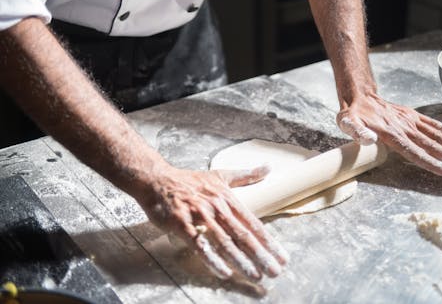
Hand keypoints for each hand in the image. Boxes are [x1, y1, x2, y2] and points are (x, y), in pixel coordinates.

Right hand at [137, 165, 288, 280]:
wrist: (157, 179)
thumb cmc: (188, 180)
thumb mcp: (220, 175)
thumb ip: (245, 176)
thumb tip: (268, 168)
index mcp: (227, 198)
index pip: (253, 223)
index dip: (268, 242)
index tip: (282, 257)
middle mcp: (217, 207)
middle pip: (242, 234)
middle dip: (261, 255)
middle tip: (275, 271)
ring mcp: (199, 214)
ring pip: (224, 241)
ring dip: (241, 260)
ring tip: (255, 275)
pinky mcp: (181, 223)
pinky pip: (199, 243)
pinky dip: (211, 258)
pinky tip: (223, 272)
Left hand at [336, 93, 441, 176]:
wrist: (360, 95)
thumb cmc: (353, 114)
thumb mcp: (347, 123)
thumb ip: (357, 132)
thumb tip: (368, 139)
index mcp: (391, 135)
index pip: (416, 153)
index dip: (433, 163)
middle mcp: (405, 128)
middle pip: (434, 146)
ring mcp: (410, 122)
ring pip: (438, 136)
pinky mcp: (412, 116)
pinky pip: (434, 124)